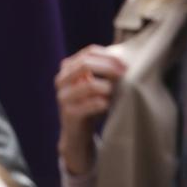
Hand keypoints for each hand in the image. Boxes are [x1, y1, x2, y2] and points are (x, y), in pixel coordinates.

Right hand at [55, 45, 126, 175]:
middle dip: (109, 68)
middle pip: (86, 64)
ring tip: (115, 92)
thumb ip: (101, 69)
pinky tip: (108, 104)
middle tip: (124, 74)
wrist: (78, 134)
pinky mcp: (69, 113)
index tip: (125, 63)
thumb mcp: (93, 83)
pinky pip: (90, 105)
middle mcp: (61, 80)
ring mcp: (63, 97)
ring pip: (89, 85)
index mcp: (67, 67)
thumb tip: (123, 57)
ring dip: (107, 87)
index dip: (108, 55)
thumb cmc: (90, 104)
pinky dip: (103, 103)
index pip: (89, 52)